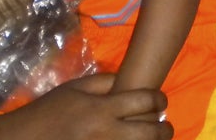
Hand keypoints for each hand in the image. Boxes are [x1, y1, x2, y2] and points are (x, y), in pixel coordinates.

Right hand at [0, 76, 171, 139]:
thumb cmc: (49, 111)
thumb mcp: (75, 88)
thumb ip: (104, 82)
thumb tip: (128, 82)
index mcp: (103, 109)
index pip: (145, 101)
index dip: (160, 100)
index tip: (161, 101)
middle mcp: (107, 133)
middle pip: (151, 132)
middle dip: (164, 129)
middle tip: (166, 126)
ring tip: (153, 138)